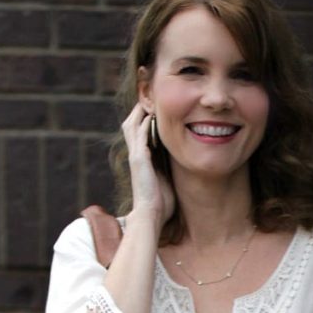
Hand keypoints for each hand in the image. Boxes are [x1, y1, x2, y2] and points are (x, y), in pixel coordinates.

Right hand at [121, 102, 175, 226]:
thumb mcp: (166, 179)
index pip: (139, 131)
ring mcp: (135, 155)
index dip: (144, 118)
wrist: (151, 214)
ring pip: (131, 125)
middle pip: (131, 124)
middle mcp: (135, 154)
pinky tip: (153, 113)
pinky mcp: (138, 158)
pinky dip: (144, 122)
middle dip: (139, 110)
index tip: (157, 107)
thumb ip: (168, 167)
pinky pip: (139, 134)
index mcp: (142, 159)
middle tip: (151, 97)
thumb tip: (181, 160)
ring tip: (150, 99)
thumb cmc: (161, 203)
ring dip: (140, 111)